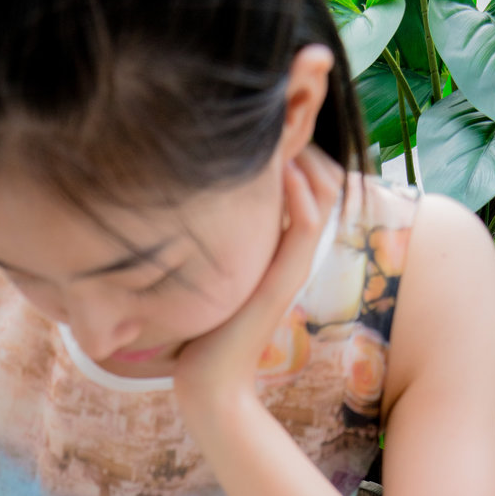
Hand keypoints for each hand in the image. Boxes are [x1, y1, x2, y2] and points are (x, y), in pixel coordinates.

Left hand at [171, 145, 344, 434]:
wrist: (207, 386)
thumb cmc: (196, 333)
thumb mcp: (199, 272)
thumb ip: (201, 238)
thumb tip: (172, 202)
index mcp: (276, 245)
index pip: (305, 178)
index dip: (294, 144)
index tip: (267, 118)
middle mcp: (290, 250)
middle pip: (322, 176)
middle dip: (305, 138)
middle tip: (284, 109)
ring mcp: (291, 264)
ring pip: (322, 191)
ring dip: (306, 154)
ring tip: (284, 126)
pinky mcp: (283, 280)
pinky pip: (305, 223)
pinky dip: (297, 191)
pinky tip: (278, 168)